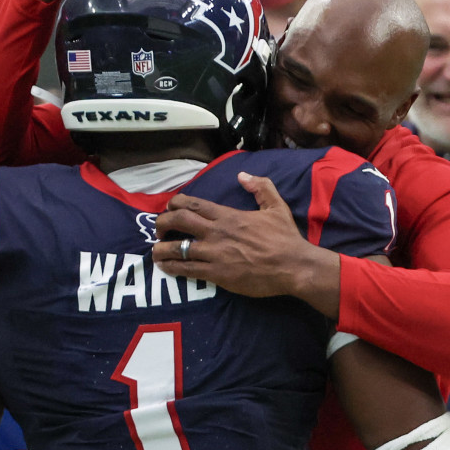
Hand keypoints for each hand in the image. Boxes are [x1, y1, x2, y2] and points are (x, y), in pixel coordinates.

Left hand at [153, 172, 336, 307]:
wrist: (293, 266)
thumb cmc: (285, 238)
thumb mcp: (276, 206)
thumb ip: (260, 186)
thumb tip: (242, 175)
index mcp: (228, 216)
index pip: (193, 204)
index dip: (175, 203)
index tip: (170, 207)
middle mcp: (217, 232)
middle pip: (178, 221)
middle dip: (162, 222)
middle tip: (159, 228)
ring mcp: (215, 254)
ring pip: (177, 248)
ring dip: (161, 249)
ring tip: (156, 251)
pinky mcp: (217, 274)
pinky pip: (187, 270)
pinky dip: (173, 268)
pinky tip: (166, 268)